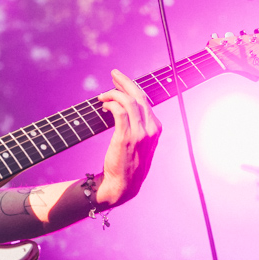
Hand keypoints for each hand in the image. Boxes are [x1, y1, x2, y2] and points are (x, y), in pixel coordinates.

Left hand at [96, 69, 161, 206]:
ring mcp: (140, 133)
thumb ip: (138, 125)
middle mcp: (151, 129)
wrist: (123, 185)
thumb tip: (123, 107)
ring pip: (129, 101)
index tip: (119, 81)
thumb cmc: (127, 163)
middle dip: (125, 82)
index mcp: (156, 128)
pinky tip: (103, 105)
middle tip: (113, 74)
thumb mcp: (140, 142)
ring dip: (114, 93)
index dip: (131, 88)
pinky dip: (111, 103)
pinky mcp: (126, 137)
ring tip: (102, 95)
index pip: (145, 100)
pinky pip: (119, 112)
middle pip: (140, 96)